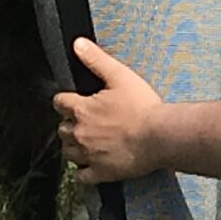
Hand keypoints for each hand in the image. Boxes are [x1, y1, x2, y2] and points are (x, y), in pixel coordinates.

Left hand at [54, 38, 166, 182]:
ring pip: (68, 152)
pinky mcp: (100, 172)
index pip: (59, 103)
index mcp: (81, 109)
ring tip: (86, 142)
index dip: (65, 101)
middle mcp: (79, 133)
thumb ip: (96, 59)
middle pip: (61, 129)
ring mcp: (89, 155)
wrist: (160, 136)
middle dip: (69, 124)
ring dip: (73, 146)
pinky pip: (81, 175)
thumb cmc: (142, 106)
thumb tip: (78, 44)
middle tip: (83, 122)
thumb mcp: (119, 76)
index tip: (73, 101)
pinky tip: (90, 165)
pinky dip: (82, 171)